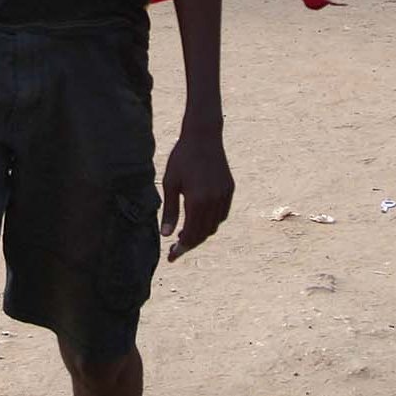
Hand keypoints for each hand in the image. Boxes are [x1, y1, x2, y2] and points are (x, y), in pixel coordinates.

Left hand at [160, 127, 233, 261]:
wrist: (203, 137)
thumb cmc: (182, 158)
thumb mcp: (170, 182)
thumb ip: (169, 210)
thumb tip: (166, 235)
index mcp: (198, 201)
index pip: (191, 234)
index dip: (181, 249)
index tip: (171, 258)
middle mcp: (214, 202)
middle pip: (204, 233)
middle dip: (190, 244)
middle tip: (176, 249)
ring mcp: (225, 196)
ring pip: (214, 226)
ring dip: (201, 234)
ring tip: (185, 235)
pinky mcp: (230, 190)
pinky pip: (221, 214)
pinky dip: (211, 222)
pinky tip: (199, 220)